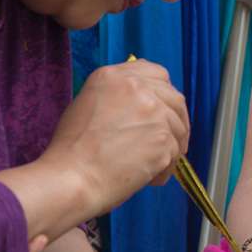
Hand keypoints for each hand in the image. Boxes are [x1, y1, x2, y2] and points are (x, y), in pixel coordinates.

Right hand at [41, 59, 188, 216]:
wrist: (72, 178)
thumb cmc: (72, 150)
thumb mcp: (87, 104)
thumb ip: (118, 96)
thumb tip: (145, 102)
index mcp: (114, 76)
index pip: (156, 73)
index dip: (163, 92)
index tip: (163, 107)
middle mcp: (137, 88)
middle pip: (174, 98)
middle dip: (176, 119)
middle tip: (169, 140)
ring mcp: (153, 112)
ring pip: (179, 127)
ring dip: (172, 146)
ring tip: (153, 165)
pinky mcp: (163, 139)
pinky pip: (175, 153)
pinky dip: (166, 168)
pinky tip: (149, 177)